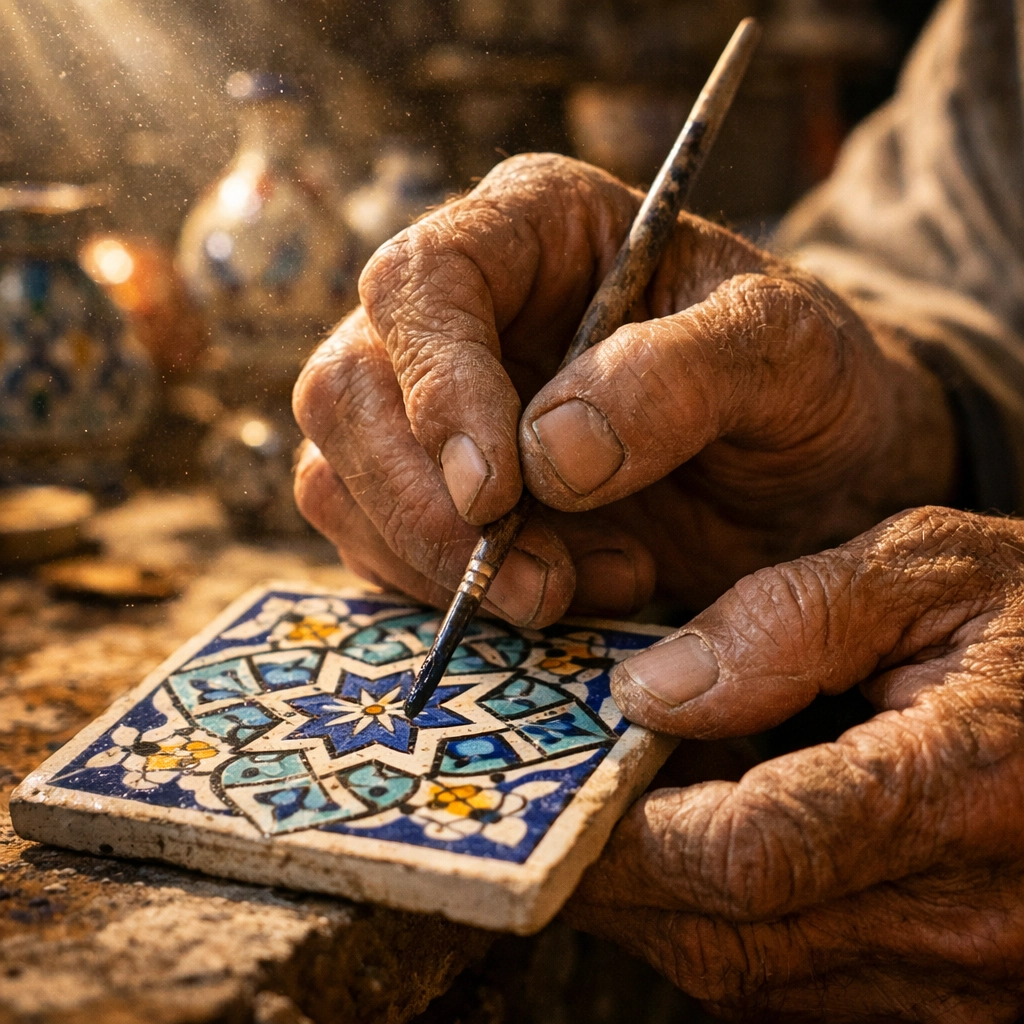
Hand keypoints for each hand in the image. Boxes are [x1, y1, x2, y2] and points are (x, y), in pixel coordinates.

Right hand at [293, 153, 953, 625]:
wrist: (812, 475)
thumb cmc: (807, 387)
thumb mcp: (789, 355)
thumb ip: (684, 374)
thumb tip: (547, 455)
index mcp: (535, 227)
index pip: (422, 280)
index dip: (437, 386)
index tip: (498, 494)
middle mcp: (463, 309)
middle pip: (349, 389)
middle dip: (431, 509)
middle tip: (542, 584)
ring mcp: (434, 404)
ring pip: (340, 477)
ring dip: (438, 563)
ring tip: (576, 588)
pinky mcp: (431, 490)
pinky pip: (372, 542)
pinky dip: (441, 593)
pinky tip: (555, 596)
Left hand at [567, 506, 1023, 1020]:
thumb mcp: (935, 570)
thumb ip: (791, 620)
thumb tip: (652, 689)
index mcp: (967, 788)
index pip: (749, 856)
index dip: (627, 837)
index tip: (552, 797)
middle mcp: (977, 916)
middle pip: (734, 941)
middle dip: (619, 886)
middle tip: (553, 816)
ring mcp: (975, 978)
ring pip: (758, 983)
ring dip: (668, 911)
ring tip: (621, 824)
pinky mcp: (965, 995)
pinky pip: (805, 993)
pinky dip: (735, 931)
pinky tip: (712, 855)